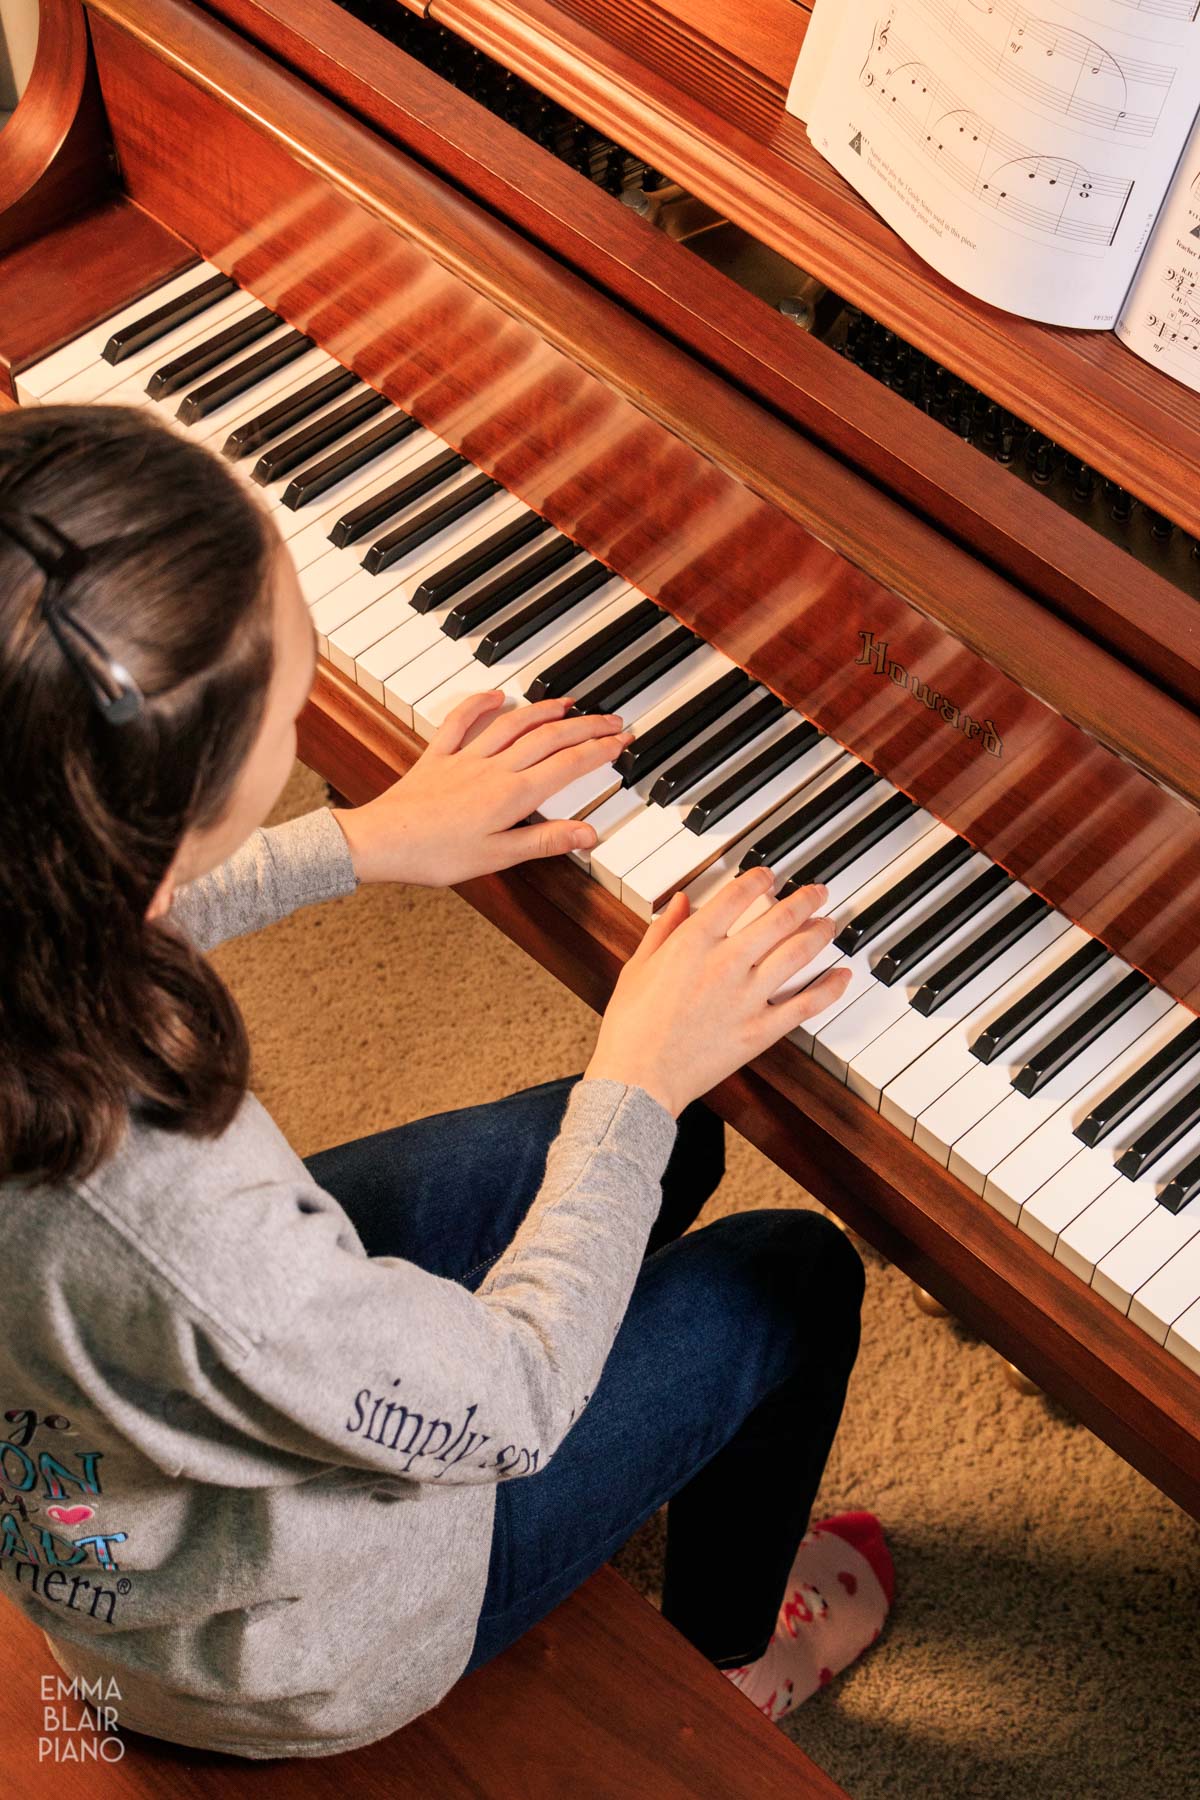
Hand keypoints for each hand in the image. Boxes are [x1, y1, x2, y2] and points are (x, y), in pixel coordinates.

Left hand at [331, 691, 630, 886]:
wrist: (382, 842)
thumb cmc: (436, 855)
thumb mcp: (498, 857)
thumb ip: (545, 840)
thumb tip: (587, 833)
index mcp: (512, 794)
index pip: (567, 766)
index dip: (598, 751)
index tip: (621, 740)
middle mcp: (493, 768)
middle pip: (548, 738)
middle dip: (585, 727)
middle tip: (611, 719)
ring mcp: (465, 758)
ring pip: (514, 724)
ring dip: (545, 710)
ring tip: (570, 703)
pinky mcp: (438, 756)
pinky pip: (462, 722)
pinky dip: (480, 704)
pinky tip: (497, 695)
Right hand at [585, 868, 853, 1115]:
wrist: (638, 1078)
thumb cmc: (631, 1027)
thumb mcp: (638, 967)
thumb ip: (664, 930)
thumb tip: (683, 901)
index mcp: (692, 943)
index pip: (737, 896)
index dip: (759, 879)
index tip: (769, 875)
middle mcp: (726, 963)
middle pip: (779, 919)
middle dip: (805, 900)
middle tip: (818, 892)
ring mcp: (747, 997)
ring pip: (798, 953)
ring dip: (820, 933)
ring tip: (830, 924)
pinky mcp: (761, 1030)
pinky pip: (806, 1004)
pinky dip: (830, 988)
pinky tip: (842, 976)